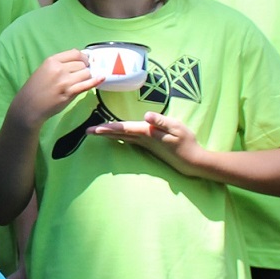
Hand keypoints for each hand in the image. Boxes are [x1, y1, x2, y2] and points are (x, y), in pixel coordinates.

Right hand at [11, 49, 97, 126]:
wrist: (29, 106)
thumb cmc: (35, 88)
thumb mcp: (44, 70)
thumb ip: (59, 65)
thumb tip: (79, 61)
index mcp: (52, 61)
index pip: (75, 53)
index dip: (83, 57)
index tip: (85, 62)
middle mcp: (59, 69)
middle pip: (82, 64)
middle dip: (84, 68)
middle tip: (81, 75)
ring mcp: (65, 81)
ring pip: (86, 73)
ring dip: (86, 77)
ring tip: (80, 82)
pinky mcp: (69, 93)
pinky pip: (87, 85)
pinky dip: (95, 81)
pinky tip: (101, 78)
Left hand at [88, 110, 205, 178]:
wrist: (192, 162)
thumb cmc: (187, 142)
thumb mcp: (177, 128)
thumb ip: (161, 122)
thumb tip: (147, 116)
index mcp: (147, 133)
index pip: (124, 129)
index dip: (109, 127)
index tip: (95, 128)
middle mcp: (143, 140)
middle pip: (119, 134)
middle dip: (103, 132)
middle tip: (87, 131)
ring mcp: (146, 144)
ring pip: (123, 138)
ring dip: (109, 134)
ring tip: (96, 132)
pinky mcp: (149, 146)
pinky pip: (129, 140)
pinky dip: (120, 137)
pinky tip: (115, 136)